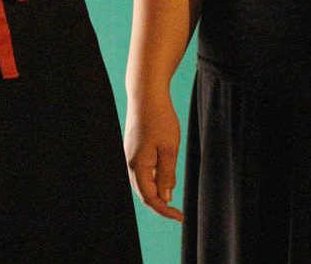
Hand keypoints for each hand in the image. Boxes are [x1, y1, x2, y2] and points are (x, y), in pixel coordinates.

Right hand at [124, 91, 183, 221]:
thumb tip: (165, 197)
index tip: (180, 217)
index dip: (164, 211)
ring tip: (172, 194)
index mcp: (137, 166)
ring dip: (157, 190)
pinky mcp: (133, 147)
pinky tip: (164, 174)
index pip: (149, 198)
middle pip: (143, 192)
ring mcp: (130, 154)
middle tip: (177, 211)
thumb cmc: (160, 119)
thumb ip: (166, 175)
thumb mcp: (169, 150)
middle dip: (160, 204)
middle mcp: (130, 162)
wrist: (146, 94)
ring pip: (142, 181)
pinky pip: (142, 170)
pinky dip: (153, 177)